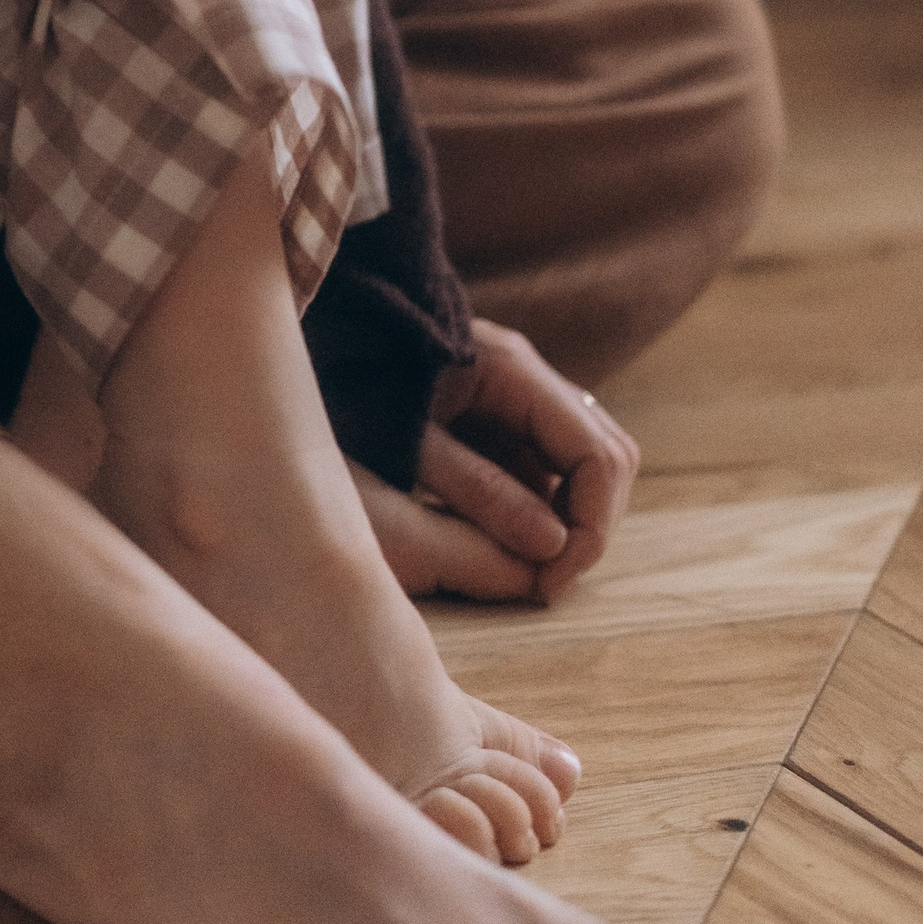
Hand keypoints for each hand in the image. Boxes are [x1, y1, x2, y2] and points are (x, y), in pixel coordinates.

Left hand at [351, 321, 640, 605]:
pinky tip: (508, 539)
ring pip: (584, 461)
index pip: (598, 455)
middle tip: (548, 581)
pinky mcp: (501, 415)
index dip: (591, 526)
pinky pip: (546, 464)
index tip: (552, 580)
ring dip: (571, 517)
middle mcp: (528, 376)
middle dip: (589, 524)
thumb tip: (553, 547)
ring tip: (532, 570)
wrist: (316, 342)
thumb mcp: (410, 446)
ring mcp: (518, 393)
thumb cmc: (351, 386)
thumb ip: (480, 492)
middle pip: (607, 456)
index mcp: (512, 370)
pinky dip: (542, 506)